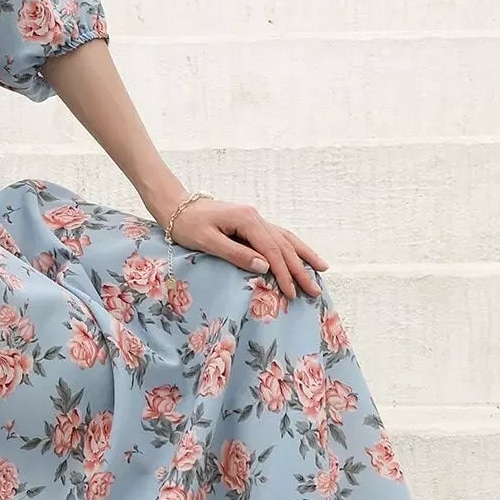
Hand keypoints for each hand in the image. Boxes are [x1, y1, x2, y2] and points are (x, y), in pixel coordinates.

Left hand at [167, 195, 327, 299]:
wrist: (177, 206)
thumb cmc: (188, 225)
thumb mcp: (208, 242)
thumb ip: (236, 254)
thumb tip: (264, 267)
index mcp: (247, 220)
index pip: (272, 251)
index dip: (283, 274)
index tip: (292, 293)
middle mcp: (255, 217)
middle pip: (284, 246)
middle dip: (300, 269)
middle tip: (314, 291)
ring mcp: (255, 219)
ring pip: (286, 238)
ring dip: (303, 255)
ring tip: (323, 268)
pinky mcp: (251, 222)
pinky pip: (278, 235)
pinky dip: (292, 246)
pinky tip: (301, 254)